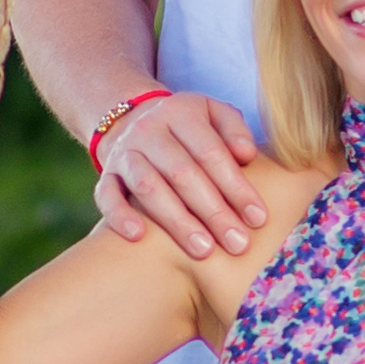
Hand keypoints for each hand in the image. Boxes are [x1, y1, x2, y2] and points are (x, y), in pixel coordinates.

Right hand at [96, 87, 266, 259]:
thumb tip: (248, 154)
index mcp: (180, 113)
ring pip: (148, 187)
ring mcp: (124, 153)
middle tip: (237, 244)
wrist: (134, 120)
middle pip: (182, 173)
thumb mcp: (213, 115)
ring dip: (177, 221)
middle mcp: (148, 130)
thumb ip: (234, 129)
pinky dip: (120, 215)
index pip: (211, 152)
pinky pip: (107, 195)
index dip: (236, 187)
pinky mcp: (106, 175)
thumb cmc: (189, 128)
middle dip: (213, 212)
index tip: (258, 218)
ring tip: (203, 250)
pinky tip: (139, 236)